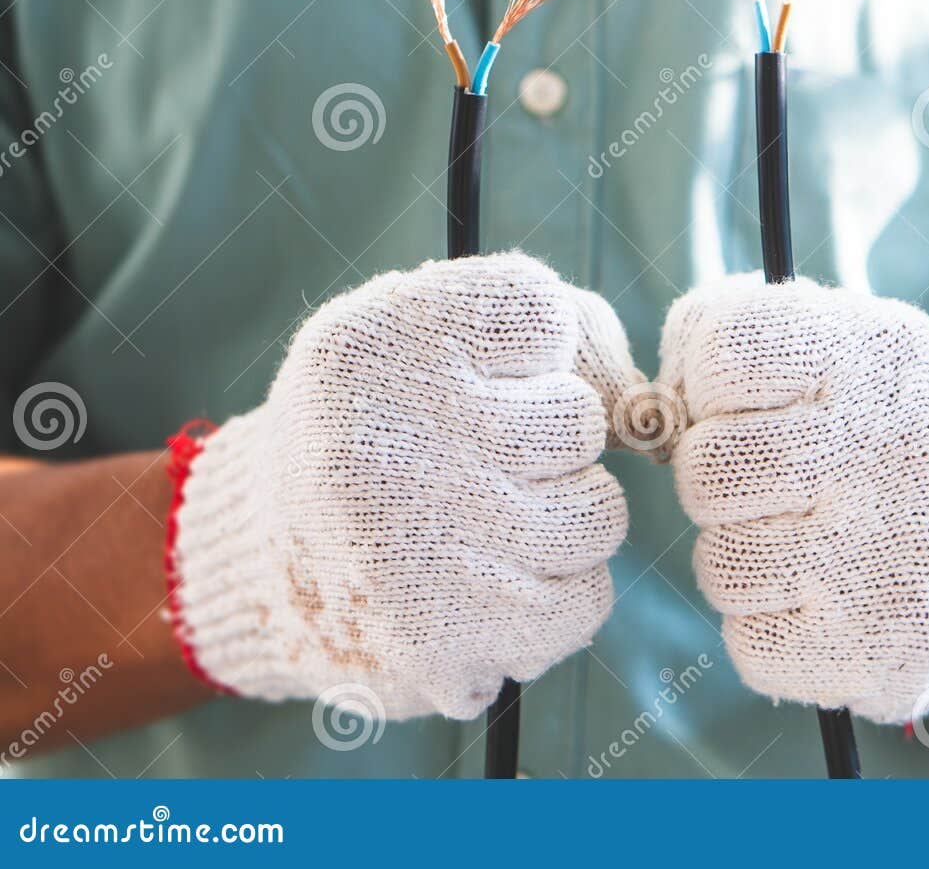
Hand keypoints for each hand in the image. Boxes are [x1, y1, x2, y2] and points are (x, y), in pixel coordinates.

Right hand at [168, 253, 640, 720]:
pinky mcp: (446, 640)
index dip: (537, 347)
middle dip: (554, 441)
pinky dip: (556, 597)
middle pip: (580, 418)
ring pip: (599, 517)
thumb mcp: (426, 338)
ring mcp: (419, 547)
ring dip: (563, 522)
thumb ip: (550, 326)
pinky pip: (583, 604)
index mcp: (376, 345)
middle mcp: (389, 439)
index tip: (485, 373)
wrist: (262, 561)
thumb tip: (647, 401)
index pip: (538, 307)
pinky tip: (492, 584)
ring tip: (488, 525)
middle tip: (486, 460)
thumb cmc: (383, 430)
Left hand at [658, 277, 928, 722]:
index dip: (707, 385)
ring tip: (803, 543)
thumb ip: (723, 328)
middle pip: (706, 467)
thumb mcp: (825, 346)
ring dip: (741, 558)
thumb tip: (652, 403)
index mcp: (887, 353)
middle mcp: (908, 444)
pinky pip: (752, 643)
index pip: (726, 348)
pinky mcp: (889, 647)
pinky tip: (825, 602)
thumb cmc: (866, 436)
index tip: (743, 403)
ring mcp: (902, 553)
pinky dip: (770, 628)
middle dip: (714, 481)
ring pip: (721, 563)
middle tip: (768, 485)